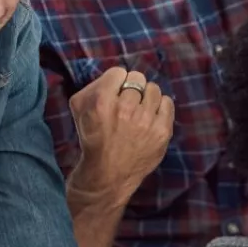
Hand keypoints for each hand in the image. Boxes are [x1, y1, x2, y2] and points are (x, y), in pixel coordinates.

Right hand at [67, 66, 174, 198]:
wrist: (107, 174)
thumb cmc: (92, 138)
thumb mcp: (79, 109)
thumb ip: (94, 86)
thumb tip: (115, 76)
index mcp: (102, 102)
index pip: (118, 72)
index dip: (116, 81)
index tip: (116, 91)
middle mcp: (125, 109)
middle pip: (137, 79)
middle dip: (132, 88)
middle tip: (128, 102)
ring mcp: (146, 121)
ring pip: (154, 89)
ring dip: (146, 97)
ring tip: (140, 110)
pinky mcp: (162, 132)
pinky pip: (168, 103)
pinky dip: (160, 107)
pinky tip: (151, 117)